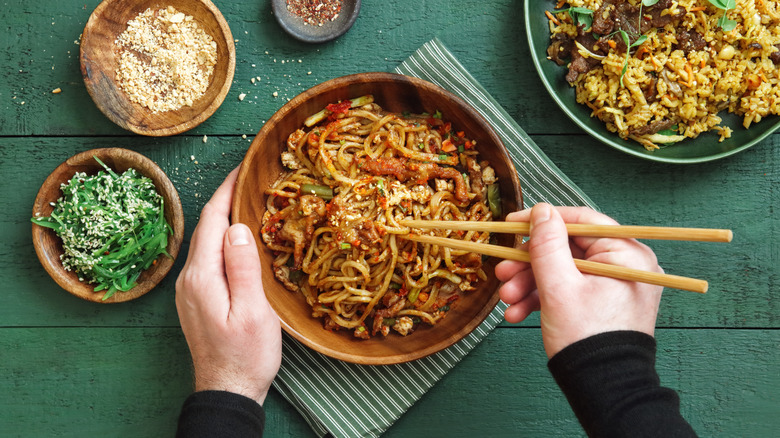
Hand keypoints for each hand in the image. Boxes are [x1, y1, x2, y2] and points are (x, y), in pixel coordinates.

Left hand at [175, 167, 281, 404]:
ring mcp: (190, 290)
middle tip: (252, 180)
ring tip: (249, 203)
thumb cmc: (246, 355)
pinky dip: (223, 241)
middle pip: (206, 228)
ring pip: (207, 243)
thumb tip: (237, 226)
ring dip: (224, 220)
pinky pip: (208, 259)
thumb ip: (243, 266)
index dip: (227, 190)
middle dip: (226, 199)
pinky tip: (240, 240)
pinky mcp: (197, 299)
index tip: (244, 168)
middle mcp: (189, 279)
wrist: (227, 390)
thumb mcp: (253, 311)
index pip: (212, 220)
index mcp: (202, 276)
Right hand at [495, 204, 662, 357]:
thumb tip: (540, 211)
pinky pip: (572, 289)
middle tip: (503, 270)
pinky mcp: (605, 303)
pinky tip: (519, 311)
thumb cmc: (588, 339)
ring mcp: (616, 286)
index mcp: (627, 255)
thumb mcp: (558, 287)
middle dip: (530, 264)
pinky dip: (545, 298)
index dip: (542, 221)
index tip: (512, 223)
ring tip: (507, 299)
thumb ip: (546, 245)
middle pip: (568, 248)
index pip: (581, 221)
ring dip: (531, 284)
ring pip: (565, 271)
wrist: (603, 390)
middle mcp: (627, 266)